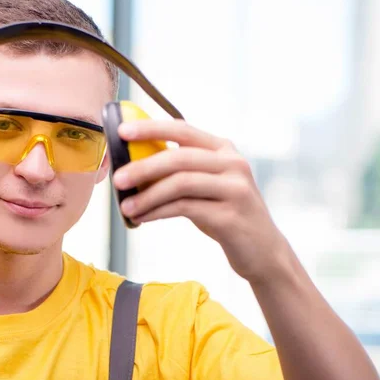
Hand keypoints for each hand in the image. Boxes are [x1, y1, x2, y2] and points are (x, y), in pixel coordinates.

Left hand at [112, 118, 290, 282]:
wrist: (262, 250)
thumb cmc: (224, 213)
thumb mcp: (206, 185)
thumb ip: (180, 170)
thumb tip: (132, 164)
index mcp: (223, 149)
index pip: (183, 129)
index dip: (151, 128)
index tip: (121, 131)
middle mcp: (232, 163)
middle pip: (179, 158)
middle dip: (143, 167)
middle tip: (117, 179)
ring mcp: (235, 189)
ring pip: (181, 184)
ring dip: (147, 196)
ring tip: (125, 207)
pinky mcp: (231, 216)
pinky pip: (185, 208)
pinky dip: (158, 212)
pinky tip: (142, 218)